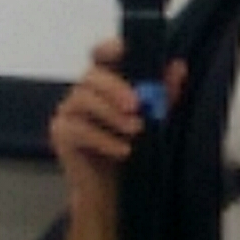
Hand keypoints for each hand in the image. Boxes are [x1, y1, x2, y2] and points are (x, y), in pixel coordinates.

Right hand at [49, 38, 177, 203]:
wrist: (112, 191)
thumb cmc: (132, 148)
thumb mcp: (155, 119)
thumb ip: (165, 93)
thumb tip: (178, 66)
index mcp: (105, 82)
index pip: (101, 54)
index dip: (110, 48)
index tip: (124, 51)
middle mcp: (84, 91)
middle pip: (91, 76)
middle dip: (115, 88)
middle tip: (137, 106)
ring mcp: (68, 111)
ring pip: (83, 99)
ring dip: (112, 114)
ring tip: (136, 130)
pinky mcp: (60, 133)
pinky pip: (77, 129)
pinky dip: (104, 139)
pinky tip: (123, 150)